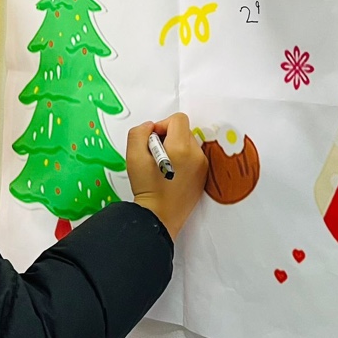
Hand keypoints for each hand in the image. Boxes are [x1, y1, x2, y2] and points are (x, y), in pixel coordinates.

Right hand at [126, 113, 206, 241]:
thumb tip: (150, 127)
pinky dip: (182, 160)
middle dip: (168, 137)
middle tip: (155, 156)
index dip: (162, 125)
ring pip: (189, 144)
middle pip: (184, 131)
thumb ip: (139, 133)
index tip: (153, 140)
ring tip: (163, 167)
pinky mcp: (203, 176)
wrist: (159, 218)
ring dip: (175, 148)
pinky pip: (193, 157)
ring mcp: (202, 166)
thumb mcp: (133, 157)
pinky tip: (170, 174)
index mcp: (182, 148)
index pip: (178, 119)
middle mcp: (196, 155)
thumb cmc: (148, 190)